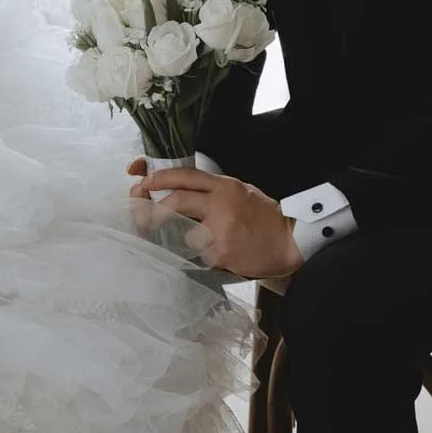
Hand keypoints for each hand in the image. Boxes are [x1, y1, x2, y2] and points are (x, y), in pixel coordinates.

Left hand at [129, 165, 301, 279]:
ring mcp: (220, 229)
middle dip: (153, 209)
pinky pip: (197, 254)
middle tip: (142, 217)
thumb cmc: (264, 217)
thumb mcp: (241, 191)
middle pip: (176, 201)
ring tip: (185, 243)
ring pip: (184, 232)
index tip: (143, 183)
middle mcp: (221, 204)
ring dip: (179, 238)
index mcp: (225, 186)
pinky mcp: (220, 253)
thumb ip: (213, 191)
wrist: (290, 242)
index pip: (185, 176)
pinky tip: (211, 256)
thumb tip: (178, 191)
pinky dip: (198, 256)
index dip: (159, 178)